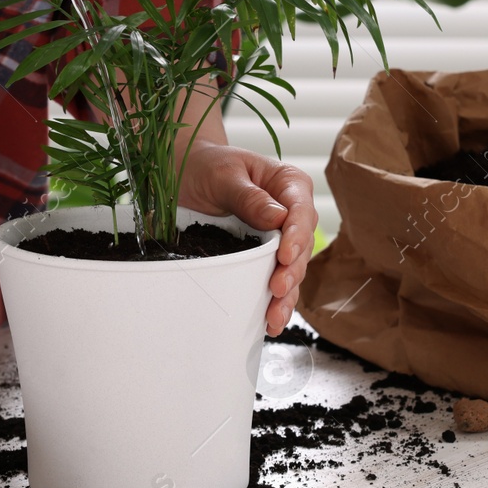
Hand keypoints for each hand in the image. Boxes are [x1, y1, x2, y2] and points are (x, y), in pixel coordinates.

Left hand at [177, 140, 318, 335]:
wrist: (186, 175)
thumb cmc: (207, 166)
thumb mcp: (224, 175)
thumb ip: (250, 197)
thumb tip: (278, 218)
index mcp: (289, 184)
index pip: (301, 211)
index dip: (296, 237)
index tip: (285, 256)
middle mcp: (291, 213)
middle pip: (301, 246)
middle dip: (291, 271)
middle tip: (277, 289)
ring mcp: (279, 237)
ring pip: (292, 269)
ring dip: (286, 295)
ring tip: (275, 317)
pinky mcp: (264, 256)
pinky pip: (275, 279)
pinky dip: (274, 301)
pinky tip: (270, 321)